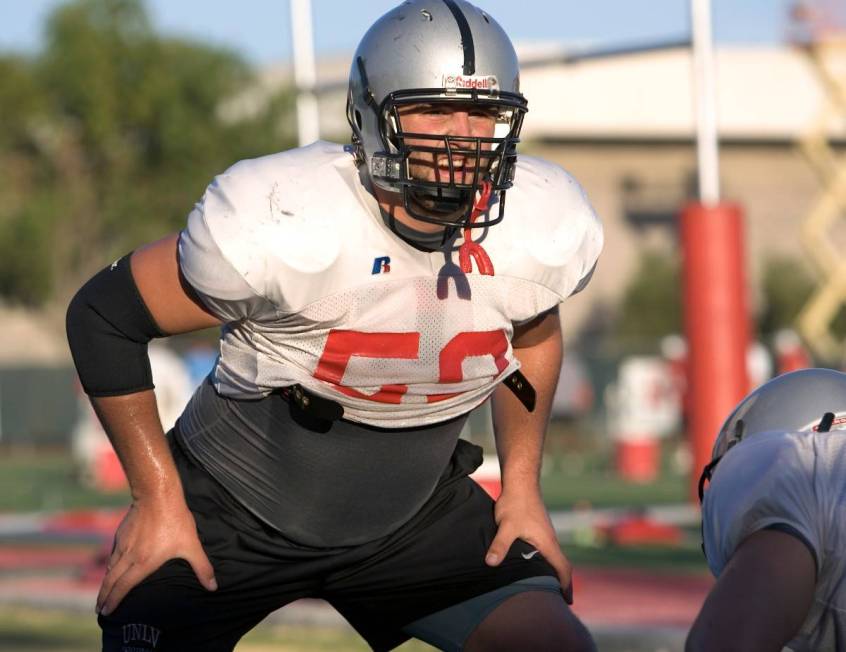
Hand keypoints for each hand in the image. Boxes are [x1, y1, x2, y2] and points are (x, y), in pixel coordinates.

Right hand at [96, 495, 216, 615]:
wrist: (157, 495)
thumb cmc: (175, 521)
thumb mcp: (191, 545)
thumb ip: (202, 567)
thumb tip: (213, 586)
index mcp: (143, 563)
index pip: (123, 587)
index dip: (114, 601)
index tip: (106, 611)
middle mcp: (129, 556)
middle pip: (111, 581)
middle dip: (104, 596)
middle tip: (100, 609)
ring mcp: (122, 544)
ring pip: (110, 567)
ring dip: (106, 582)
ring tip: (105, 591)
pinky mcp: (121, 533)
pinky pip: (113, 554)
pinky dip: (110, 564)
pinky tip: (112, 566)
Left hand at [485, 486, 572, 603]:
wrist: (520, 481)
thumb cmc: (515, 503)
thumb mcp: (506, 526)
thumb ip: (499, 545)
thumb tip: (490, 563)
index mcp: (547, 542)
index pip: (563, 568)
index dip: (565, 585)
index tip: (566, 601)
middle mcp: (550, 539)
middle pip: (560, 565)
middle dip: (560, 582)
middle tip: (555, 600)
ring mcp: (545, 533)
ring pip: (552, 556)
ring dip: (551, 571)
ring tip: (543, 586)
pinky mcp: (538, 528)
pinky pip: (545, 549)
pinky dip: (544, 561)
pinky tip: (532, 565)